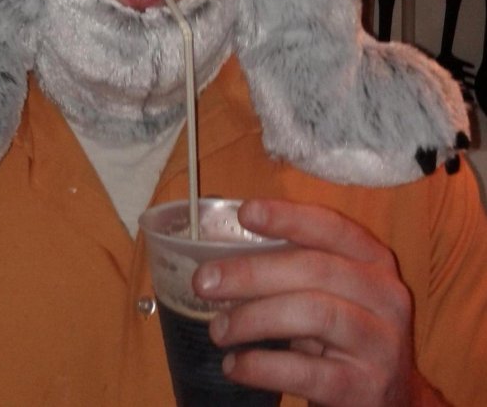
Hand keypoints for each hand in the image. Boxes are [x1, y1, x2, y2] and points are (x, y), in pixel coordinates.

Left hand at [192, 199, 446, 406]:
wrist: (396, 401)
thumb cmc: (348, 335)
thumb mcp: (335, 293)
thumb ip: (298, 268)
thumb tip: (224, 255)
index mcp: (374, 261)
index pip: (331, 227)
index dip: (288, 216)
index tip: (245, 213)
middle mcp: (385, 296)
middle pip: (314, 269)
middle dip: (252, 272)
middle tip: (205, 282)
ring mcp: (380, 343)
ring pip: (313, 313)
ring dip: (254, 318)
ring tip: (218, 329)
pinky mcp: (364, 388)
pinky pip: (306, 371)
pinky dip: (262, 366)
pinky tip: (235, 365)